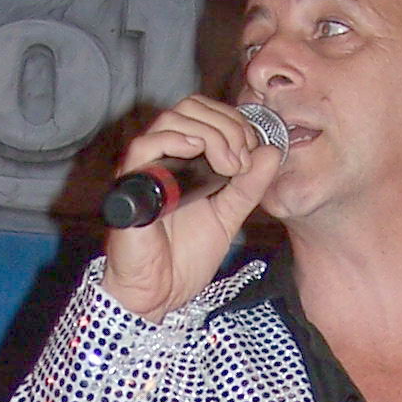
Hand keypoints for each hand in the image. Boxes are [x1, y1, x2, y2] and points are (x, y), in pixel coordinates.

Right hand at [102, 96, 284, 322]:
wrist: (160, 294)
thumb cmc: (184, 258)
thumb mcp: (228, 216)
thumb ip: (249, 186)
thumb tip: (272, 152)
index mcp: (183, 160)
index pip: (206, 113)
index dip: (235, 121)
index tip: (254, 150)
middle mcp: (162, 157)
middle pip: (191, 107)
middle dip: (227, 125)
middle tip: (242, 159)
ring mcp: (145, 168)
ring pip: (172, 119)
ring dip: (210, 133)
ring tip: (228, 165)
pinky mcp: (130, 184)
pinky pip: (144, 145)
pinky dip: (175, 140)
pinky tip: (198, 153)